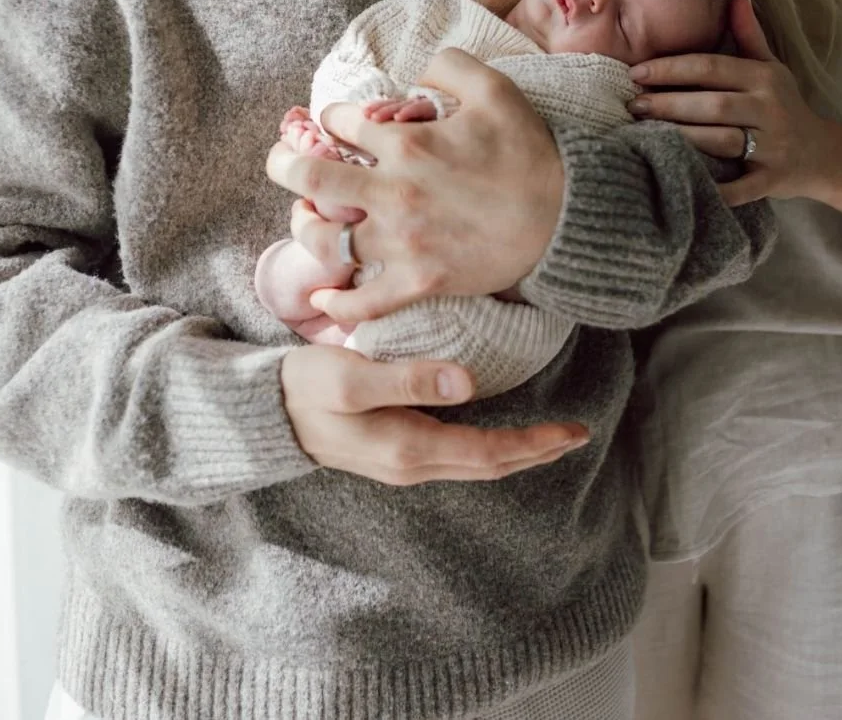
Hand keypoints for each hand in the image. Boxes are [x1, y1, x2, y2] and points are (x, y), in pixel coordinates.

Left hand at [265, 48, 564, 322]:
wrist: (566, 218)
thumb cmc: (531, 151)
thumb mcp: (496, 88)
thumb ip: (449, 66)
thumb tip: (417, 70)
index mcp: (408, 143)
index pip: (342, 122)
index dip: (333, 116)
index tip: (338, 121)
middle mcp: (394, 192)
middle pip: (311, 177)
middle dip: (284, 164)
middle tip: (281, 160)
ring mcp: (403, 242)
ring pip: (326, 240)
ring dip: (305, 227)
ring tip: (304, 218)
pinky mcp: (419, 282)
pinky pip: (364, 301)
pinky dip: (338, 302)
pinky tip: (324, 297)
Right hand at [281, 345, 588, 484]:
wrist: (264, 412)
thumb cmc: (305, 387)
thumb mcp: (351, 377)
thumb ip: (408, 378)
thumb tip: (467, 384)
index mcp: (408, 449)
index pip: (489, 452)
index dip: (535, 444)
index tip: (573, 431)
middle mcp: (412, 464)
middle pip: (490, 464)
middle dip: (537, 451)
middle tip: (578, 434)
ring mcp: (403, 462)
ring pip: (475, 462)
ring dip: (516, 451)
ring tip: (550, 435)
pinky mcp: (395, 449)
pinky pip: (457, 454)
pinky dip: (489, 446)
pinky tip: (499, 431)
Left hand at [628, 0, 835, 205]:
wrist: (822, 153)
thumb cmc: (784, 105)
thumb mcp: (771, 67)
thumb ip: (749, 34)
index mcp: (764, 78)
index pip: (711, 67)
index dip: (671, 68)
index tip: (636, 72)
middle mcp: (770, 110)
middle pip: (712, 104)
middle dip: (668, 104)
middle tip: (632, 105)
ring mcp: (773, 146)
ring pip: (722, 141)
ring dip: (681, 139)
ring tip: (644, 136)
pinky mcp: (773, 180)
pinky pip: (739, 187)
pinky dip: (713, 188)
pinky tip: (680, 181)